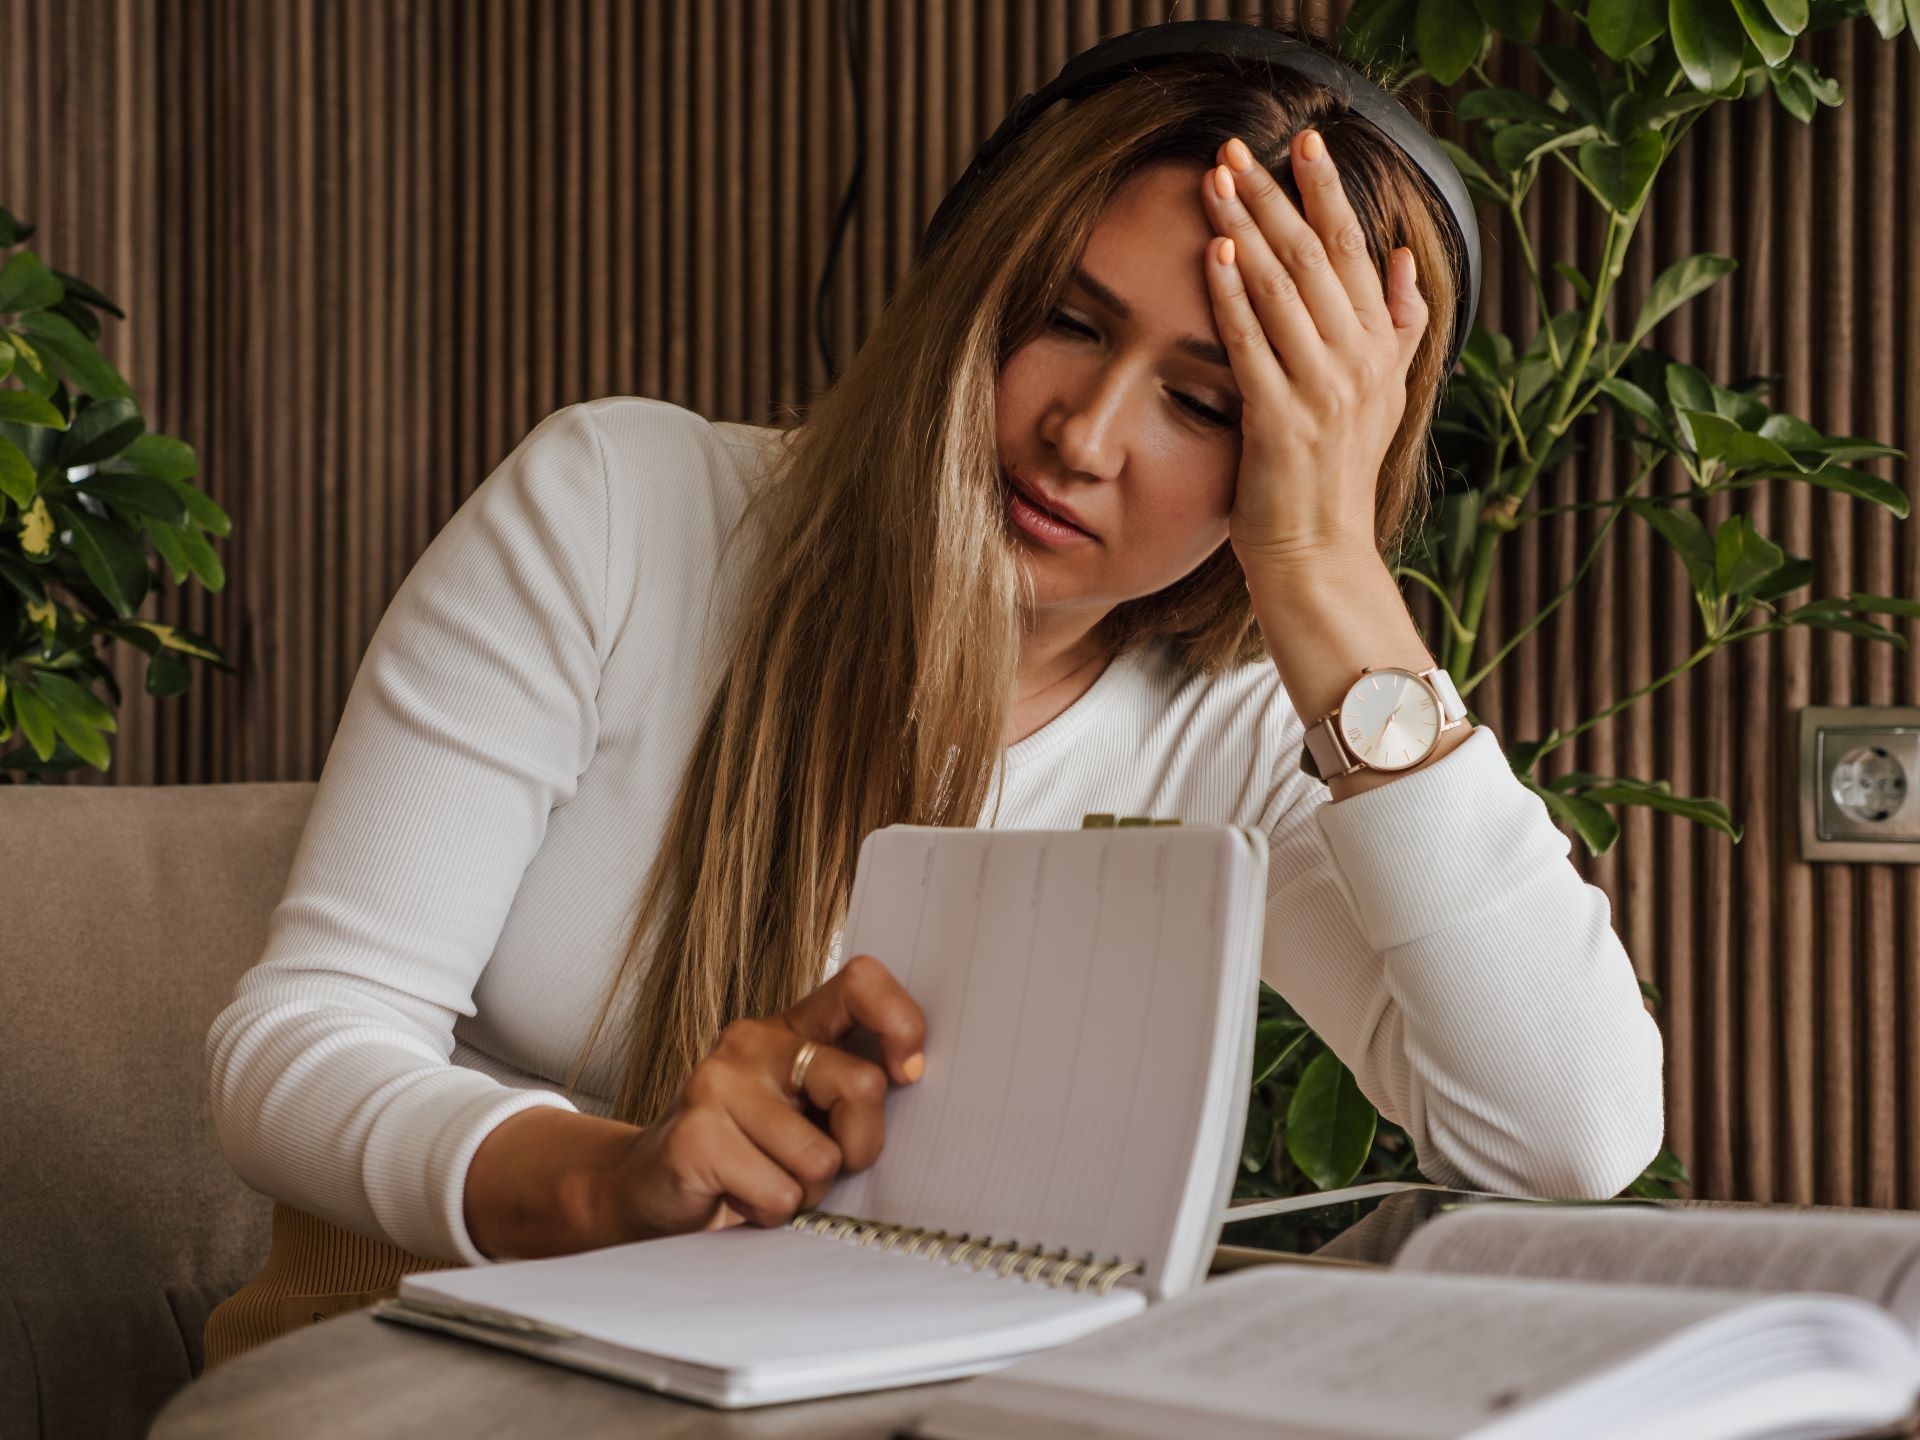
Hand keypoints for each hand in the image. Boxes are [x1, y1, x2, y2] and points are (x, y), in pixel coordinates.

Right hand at [598, 954, 925, 1239]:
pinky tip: (739, 1196)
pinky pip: (779, 1193)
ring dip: (806, 1192)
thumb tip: (917, 1078)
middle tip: (821, 1165)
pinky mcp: (695, 1133)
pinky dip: (772, 1213)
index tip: (908, 1071)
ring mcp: (719, 1082)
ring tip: (767, 1180)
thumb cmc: (749, 1153)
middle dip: (859, 1146)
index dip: (901, 1023)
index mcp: (793, 1027)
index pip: (861, 983)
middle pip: (861, 1085)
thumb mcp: (807, 1110)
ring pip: (821, 1158)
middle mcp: (755, 1042)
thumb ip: (853, 1091)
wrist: (651, 1187)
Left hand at [1199, 130, 1429, 573]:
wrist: (1321, 558)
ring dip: (1246, 229)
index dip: (1329, 193)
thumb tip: (1404, 259)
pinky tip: (1214, 254)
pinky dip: (1233, 295)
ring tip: (1216, 181)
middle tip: (1238, 146)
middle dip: (1275, 195)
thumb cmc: (1335, 482)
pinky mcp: (1282, 422)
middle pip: (1315, 257)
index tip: (1305, 143)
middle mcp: (1361, 363)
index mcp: (1383, 351)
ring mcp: (1324, 391)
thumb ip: (1399, 328)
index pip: (1356, 252)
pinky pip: (1252, 343)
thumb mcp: (1384, 399)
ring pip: (1283, 289)